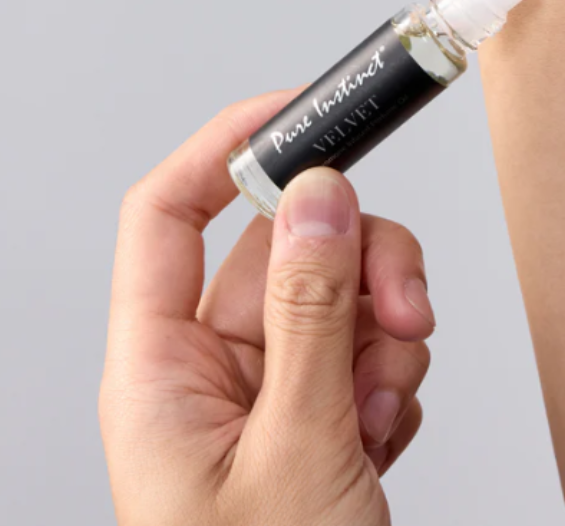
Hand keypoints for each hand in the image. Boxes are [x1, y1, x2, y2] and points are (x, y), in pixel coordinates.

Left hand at [100, 93, 434, 525]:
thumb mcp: (294, 452)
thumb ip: (309, 313)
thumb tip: (318, 194)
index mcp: (161, 369)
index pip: (169, 215)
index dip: (225, 150)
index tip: (296, 113)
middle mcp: (214, 365)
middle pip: (288, 246)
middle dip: (358, 264)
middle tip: (402, 305)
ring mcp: (272, 386)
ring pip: (341, 290)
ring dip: (386, 329)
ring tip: (386, 405)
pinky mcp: (320, 410)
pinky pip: (367, 343)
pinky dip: (394, 375)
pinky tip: (383, 439)